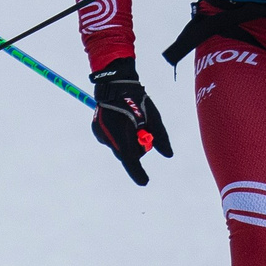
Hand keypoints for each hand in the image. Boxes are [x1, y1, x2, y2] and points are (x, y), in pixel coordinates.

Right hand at [90, 56, 171, 185]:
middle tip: (144, 131)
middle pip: (126, 153)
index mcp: (121, 133)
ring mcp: (100, 133)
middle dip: (137, 148)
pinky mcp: (97, 130)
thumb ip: (161, 138)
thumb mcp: (154, 117)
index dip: (138, 172)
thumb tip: (169, 155)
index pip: (130, 159)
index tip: (145, 182)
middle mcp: (108, 136)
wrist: (114, 83)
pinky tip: (123, 122)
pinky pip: (112, 140)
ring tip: (133, 122)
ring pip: (119, 147)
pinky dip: (120, 135)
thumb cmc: (136, 98)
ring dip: (128, 141)